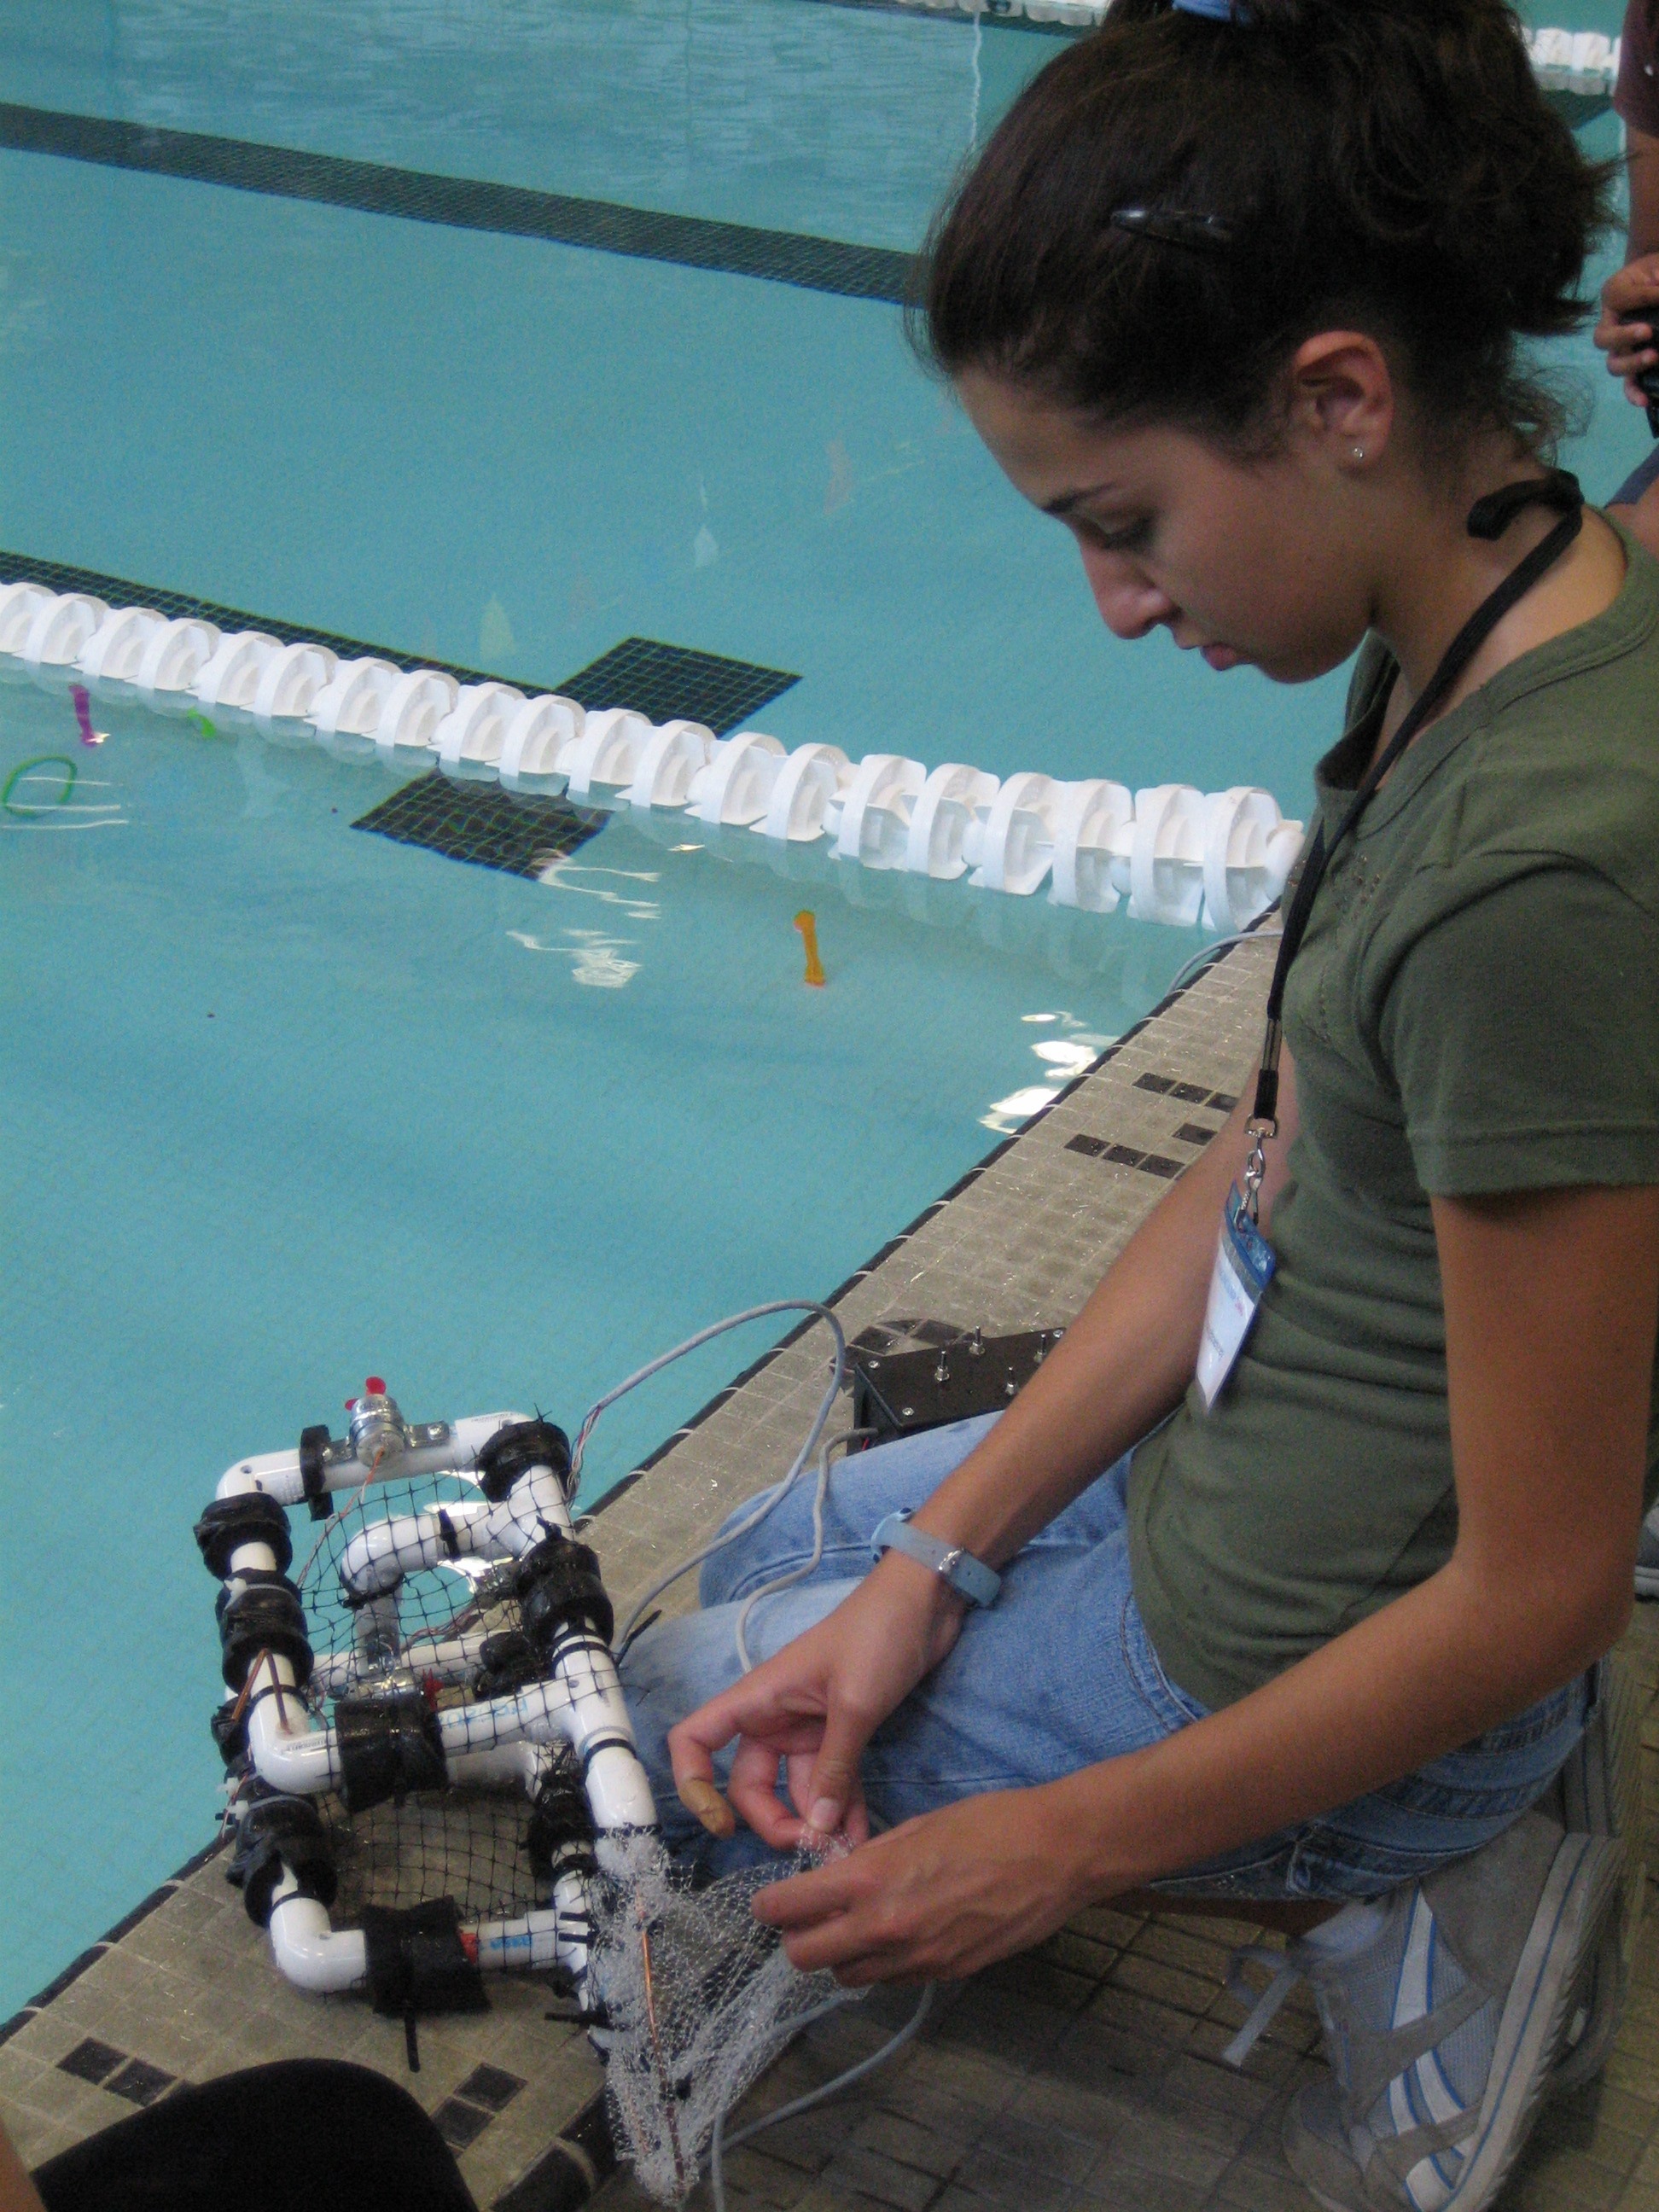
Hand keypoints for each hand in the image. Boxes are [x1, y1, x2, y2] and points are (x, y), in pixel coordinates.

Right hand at [668, 1553, 965, 1847]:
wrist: (925, 1601)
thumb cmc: (877, 1635)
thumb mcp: (854, 1704)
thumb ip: (833, 1768)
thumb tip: (814, 1830)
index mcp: (759, 1700)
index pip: (695, 1740)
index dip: (694, 1785)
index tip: (723, 1826)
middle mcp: (775, 1718)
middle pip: (750, 1784)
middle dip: (777, 1820)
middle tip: (817, 1846)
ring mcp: (809, 1728)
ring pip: (796, 1790)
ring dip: (818, 1822)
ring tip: (850, 1851)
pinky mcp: (843, 1733)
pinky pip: (832, 1782)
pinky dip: (843, 1808)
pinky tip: (862, 1834)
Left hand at [751, 1783, 1097, 1984]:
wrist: (1055, 1855)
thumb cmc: (989, 1824)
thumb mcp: (918, 1826)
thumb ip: (871, 1859)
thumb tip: (839, 1877)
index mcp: (872, 1880)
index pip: (791, 1910)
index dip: (769, 1908)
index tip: (766, 1904)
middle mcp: (886, 1927)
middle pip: (806, 1960)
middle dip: (797, 1940)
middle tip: (804, 1920)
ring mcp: (918, 1959)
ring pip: (848, 1977)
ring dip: (840, 1956)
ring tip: (855, 1926)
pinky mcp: (946, 1974)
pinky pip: (893, 1979)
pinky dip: (883, 1963)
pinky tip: (900, 1933)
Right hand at [1595, 257, 1658, 402]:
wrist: (1656, 277)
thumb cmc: (1655, 271)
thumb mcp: (1658, 267)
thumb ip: (1657, 277)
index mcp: (1613, 294)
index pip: (1622, 298)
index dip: (1646, 295)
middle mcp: (1609, 323)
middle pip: (1603, 338)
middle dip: (1623, 337)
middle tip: (1647, 332)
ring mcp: (1619, 347)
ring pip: (1614, 364)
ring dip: (1631, 363)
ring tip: (1654, 357)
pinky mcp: (1633, 362)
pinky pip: (1628, 383)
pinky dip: (1634, 393)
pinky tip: (1645, 401)